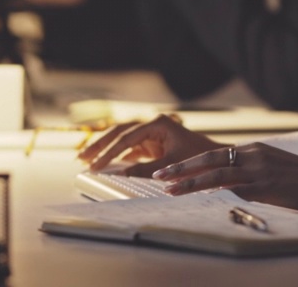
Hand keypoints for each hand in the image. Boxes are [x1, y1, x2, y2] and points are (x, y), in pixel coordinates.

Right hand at [77, 115, 222, 176]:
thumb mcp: (172, 165)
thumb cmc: (199, 159)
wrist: (216, 161)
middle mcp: (152, 124)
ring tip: (85, 159)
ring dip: (104, 148)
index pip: (126, 137)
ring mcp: (151, 133)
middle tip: (81, 158)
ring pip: (121, 138)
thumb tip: (123, 173)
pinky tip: (103, 163)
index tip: (96, 165)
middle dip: (99, 145)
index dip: (109, 152)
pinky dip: (116, 155)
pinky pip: (129, 147)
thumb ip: (146, 170)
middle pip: (119, 132)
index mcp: (158, 123)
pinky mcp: (152, 144)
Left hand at [152, 143, 297, 212]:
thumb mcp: (272, 169)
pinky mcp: (265, 185)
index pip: (215, 154)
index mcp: (253, 149)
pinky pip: (234, 187)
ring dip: (189, 181)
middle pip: (209, 159)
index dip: (190, 163)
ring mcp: (258, 169)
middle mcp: (252, 155)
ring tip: (167, 189)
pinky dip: (212, 191)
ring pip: (215, 173)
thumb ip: (250, 174)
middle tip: (158, 176)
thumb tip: (228, 185)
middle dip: (181, 168)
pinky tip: (199, 197)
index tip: (170, 170)